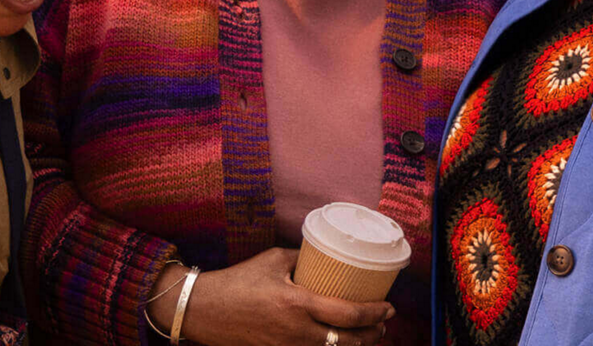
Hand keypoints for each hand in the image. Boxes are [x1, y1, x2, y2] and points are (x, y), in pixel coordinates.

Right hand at [146, 248, 392, 345]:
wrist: (204, 310)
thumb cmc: (237, 281)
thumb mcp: (272, 260)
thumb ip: (302, 259)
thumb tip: (325, 256)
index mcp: (297, 304)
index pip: (347, 314)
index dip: (374, 313)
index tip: (388, 306)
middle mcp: (296, 331)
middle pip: (347, 342)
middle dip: (372, 335)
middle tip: (384, 323)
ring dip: (355, 345)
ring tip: (369, 335)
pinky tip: (338, 342)